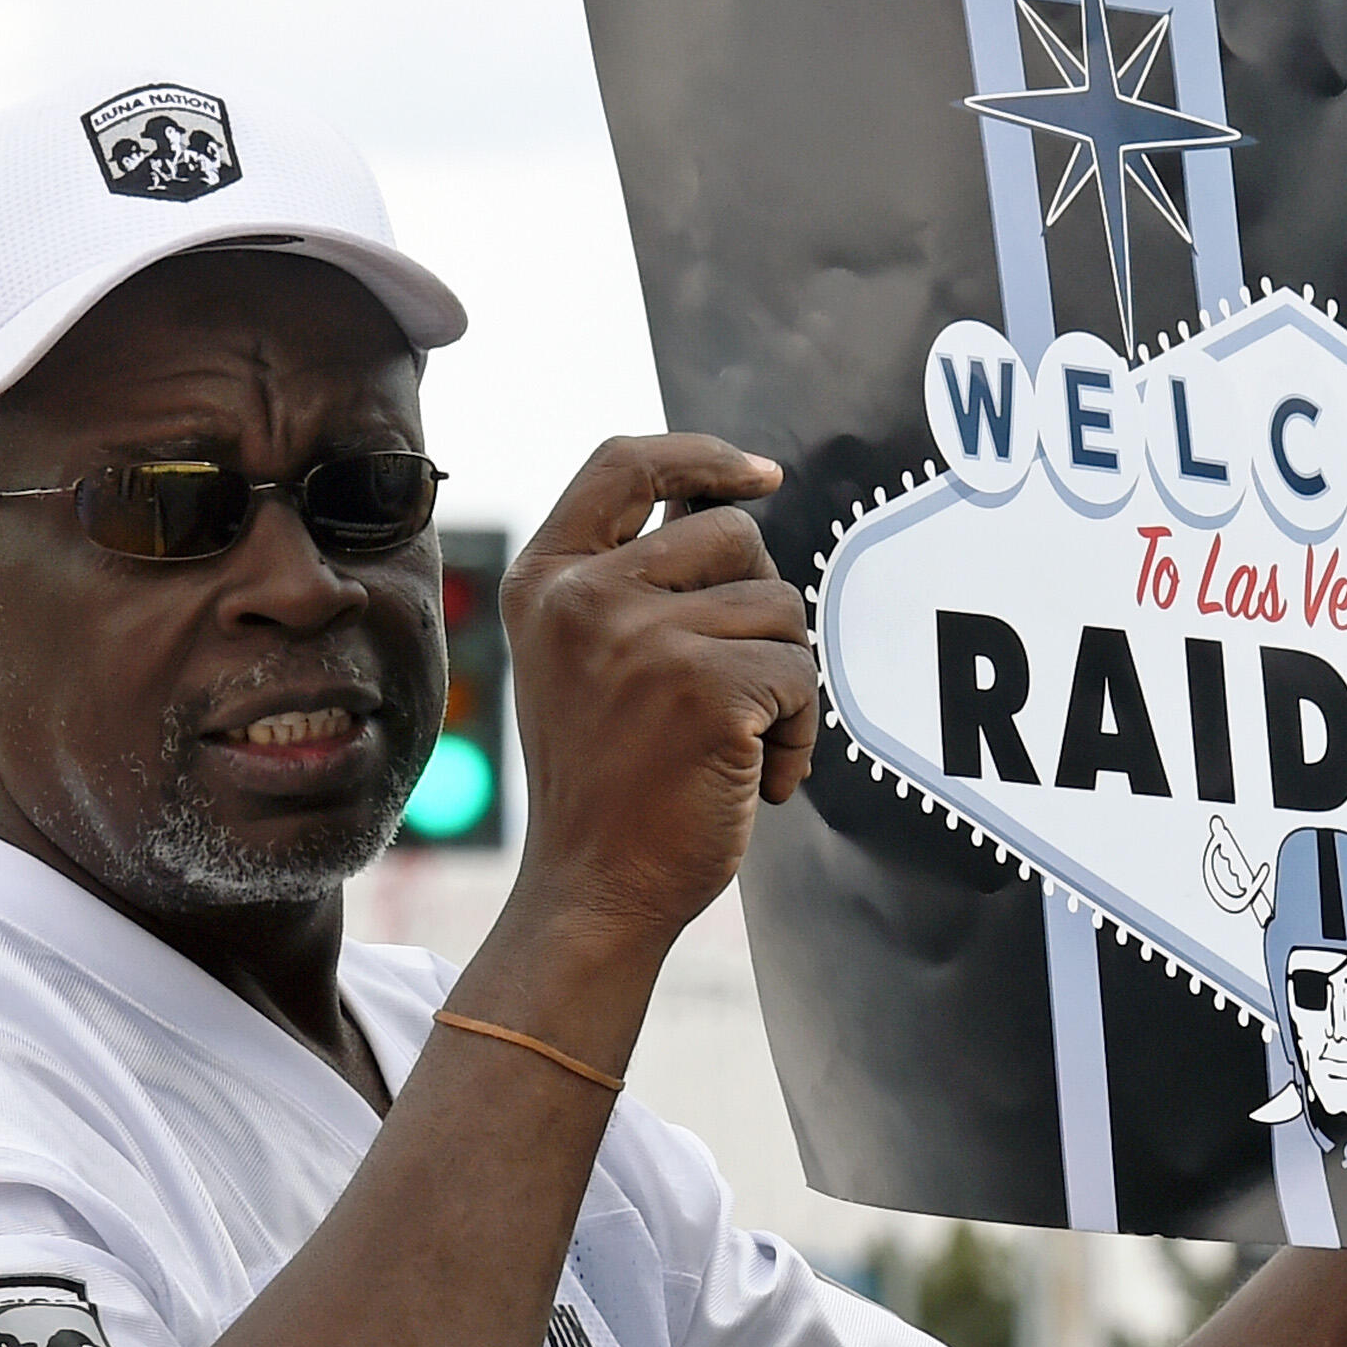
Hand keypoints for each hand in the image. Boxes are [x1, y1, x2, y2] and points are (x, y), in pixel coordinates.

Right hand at [501, 435, 818, 952]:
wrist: (593, 890)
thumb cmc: (605, 782)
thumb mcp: (583, 658)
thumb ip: (633, 580)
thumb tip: (729, 499)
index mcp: (545, 580)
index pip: (626, 464)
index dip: (702, 456)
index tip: (760, 475)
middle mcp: (584, 597)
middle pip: (733, 536)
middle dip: (760, 608)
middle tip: (736, 688)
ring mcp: (642, 639)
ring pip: (780, 608)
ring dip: (783, 682)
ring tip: (738, 744)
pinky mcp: (706, 688)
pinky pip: (800, 673)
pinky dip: (800, 731)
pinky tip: (759, 778)